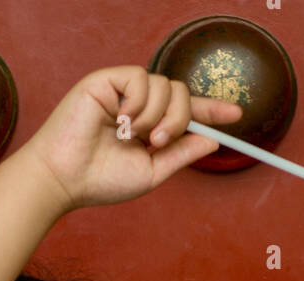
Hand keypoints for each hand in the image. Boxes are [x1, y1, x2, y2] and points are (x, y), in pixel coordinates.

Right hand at [22, 66, 241, 213]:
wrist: (66, 179)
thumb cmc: (101, 180)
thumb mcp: (152, 172)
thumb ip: (182, 154)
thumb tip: (213, 139)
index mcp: (150, 127)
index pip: (187, 111)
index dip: (212, 110)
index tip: (237, 115)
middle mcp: (139, 106)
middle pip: (181, 93)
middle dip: (180, 118)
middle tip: (158, 142)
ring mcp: (123, 92)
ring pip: (164, 84)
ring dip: (156, 115)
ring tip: (131, 135)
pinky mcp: (108, 80)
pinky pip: (141, 77)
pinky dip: (138, 102)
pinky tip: (121, 120)